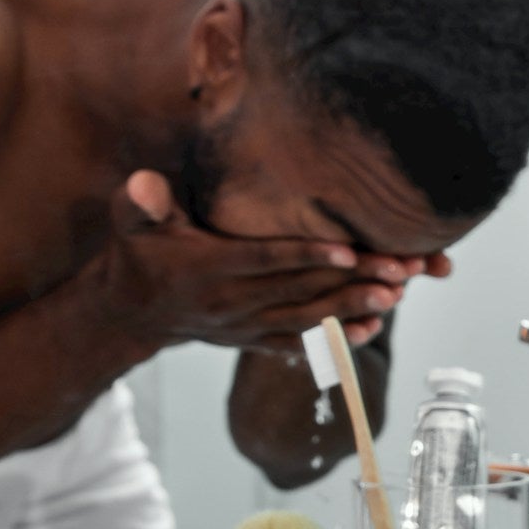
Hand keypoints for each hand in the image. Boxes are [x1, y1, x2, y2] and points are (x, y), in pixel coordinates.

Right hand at [91, 171, 407, 353]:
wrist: (129, 314)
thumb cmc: (140, 255)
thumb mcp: (132, 226)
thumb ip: (142, 204)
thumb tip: (144, 182)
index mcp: (206, 269)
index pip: (262, 260)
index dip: (303, 255)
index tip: (347, 249)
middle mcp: (228, 303)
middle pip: (297, 290)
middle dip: (349, 279)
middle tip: (398, 268)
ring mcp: (242, 327)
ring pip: (305, 320)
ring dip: (351, 308)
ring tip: (396, 295)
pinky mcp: (252, 341)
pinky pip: (297, 345)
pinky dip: (333, 340)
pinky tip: (371, 330)